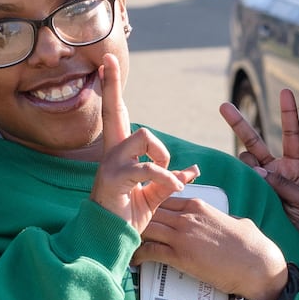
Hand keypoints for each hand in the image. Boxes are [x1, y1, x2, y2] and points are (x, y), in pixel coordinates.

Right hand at [91, 54, 196, 233]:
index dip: (112, 90)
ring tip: (165, 175)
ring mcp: (110, 164)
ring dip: (162, 154)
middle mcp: (111, 153)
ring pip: (143, 137)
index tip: (106, 64)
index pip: (117, 115)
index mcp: (120, 154)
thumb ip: (170, 180)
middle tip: (107, 59)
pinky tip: (172, 185)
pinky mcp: (115, 179)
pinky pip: (147, 167)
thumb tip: (192, 170)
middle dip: (112, 85)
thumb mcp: (154, 196)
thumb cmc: (127, 218)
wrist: (110, 240)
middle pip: (114, 111)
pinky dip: (165, 176)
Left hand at [137, 195, 287, 299]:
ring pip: (146, 229)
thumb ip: (223, 218)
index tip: (142, 215)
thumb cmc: (251, 246)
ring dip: (134, 236)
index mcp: (199, 205)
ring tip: (124, 245)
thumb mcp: (235, 222)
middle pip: (151, 212)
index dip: (151, 208)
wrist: (257, 264)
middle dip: (138, 220)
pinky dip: (138, 256)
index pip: (165, 199)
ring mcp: (182, 236)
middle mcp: (187, 217)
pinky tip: (132, 261)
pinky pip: (150, 251)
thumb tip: (225, 221)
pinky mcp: (180, 256)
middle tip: (126, 230)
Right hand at [220, 89, 298, 247]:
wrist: (297, 247)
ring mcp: (258, 182)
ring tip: (256, 184)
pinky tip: (238, 187)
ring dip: (245, 169)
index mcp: (293, 168)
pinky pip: (239, 182)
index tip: (285, 92)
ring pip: (243, 164)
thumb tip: (258, 171)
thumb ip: (285, 186)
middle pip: (253, 142)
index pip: (291, 135)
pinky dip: (237, 182)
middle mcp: (273, 171)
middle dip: (238, 123)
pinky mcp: (248, 195)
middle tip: (223, 106)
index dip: (288, 114)